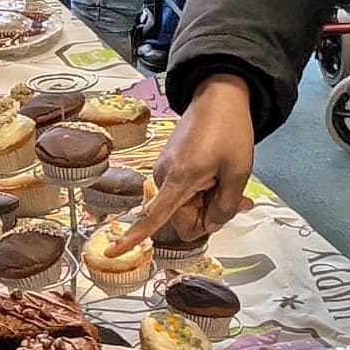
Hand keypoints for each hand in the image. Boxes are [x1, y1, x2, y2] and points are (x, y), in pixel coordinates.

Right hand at [112, 74, 256, 252]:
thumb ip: (225, 207)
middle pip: (181, 219)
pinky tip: (216, 175)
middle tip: (235, 198)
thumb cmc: (229, 130)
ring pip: (183, 207)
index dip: (132, 237)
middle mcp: (163, 176)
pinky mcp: (169, 165)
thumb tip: (211, 224)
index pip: (151, 216)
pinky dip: (201, 192)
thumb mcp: (238, 173)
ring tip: (226, 180)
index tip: (111, 253)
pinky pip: (182, 193)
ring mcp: (164, 170)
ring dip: (206, 203)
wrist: (218, 96)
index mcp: (178, 179)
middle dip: (207, 216)